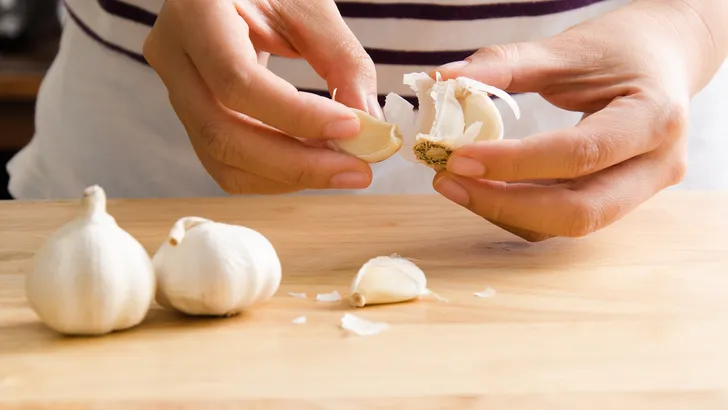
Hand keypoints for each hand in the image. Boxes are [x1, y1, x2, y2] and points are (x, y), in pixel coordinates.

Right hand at [143, 0, 380, 193]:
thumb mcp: (309, 7)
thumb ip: (342, 61)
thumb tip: (369, 125)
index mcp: (196, 13)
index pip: (237, 81)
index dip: (296, 115)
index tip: (352, 128)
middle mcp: (173, 55)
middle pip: (222, 134)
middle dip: (296, 165)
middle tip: (357, 172)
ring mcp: (176, 90)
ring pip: (222, 159)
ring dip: (288, 176)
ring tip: (343, 168)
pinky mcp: (193, 116)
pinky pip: (227, 162)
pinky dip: (275, 174)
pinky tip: (314, 164)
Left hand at [431, 0, 723, 240]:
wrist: (664, 58)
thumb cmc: (619, 47)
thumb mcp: (565, 49)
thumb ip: (504, 65)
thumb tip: (441, 80)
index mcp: (654, 118)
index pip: (579, 154)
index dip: (514, 163)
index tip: (458, 158)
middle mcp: (656, 166)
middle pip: (579, 212)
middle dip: (505, 204)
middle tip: (447, 181)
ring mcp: (641, 190)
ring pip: (567, 224)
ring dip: (505, 210)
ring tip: (456, 182)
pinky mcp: (618, 201)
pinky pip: (562, 218)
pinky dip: (518, 208)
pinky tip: (484, 186)